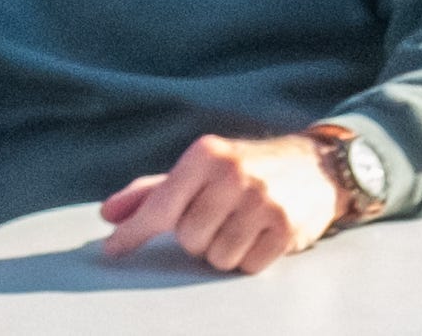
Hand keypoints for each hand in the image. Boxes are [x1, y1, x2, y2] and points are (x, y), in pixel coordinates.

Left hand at [98, 133, 340, 275]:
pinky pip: (249, 266)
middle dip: (197, 237)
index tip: (112, 250)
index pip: (160, 204)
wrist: (313, 166)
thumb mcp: (197, 169)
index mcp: (205, 154)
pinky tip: (260, 234)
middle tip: (216, 217)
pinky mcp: (287, 226)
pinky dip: (249, 258)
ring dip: (223, 251)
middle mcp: (233, 173)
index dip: (134, 231)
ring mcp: (262, 199)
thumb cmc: (242, 170)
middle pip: (188, 239)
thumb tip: (107, 214)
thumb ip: (151, 192)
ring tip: (239, 225)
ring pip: (218, 257)